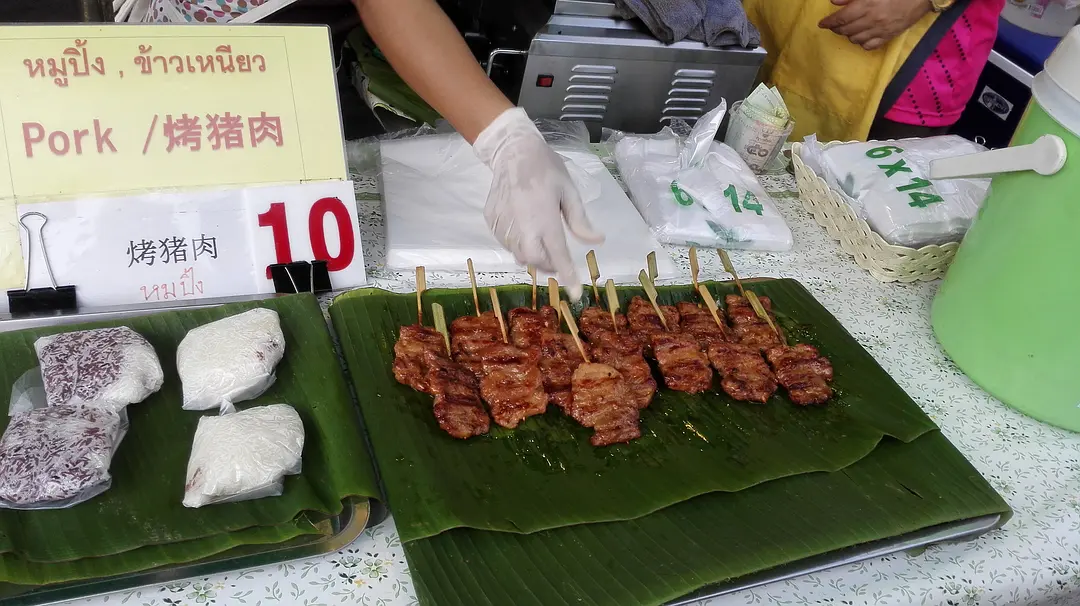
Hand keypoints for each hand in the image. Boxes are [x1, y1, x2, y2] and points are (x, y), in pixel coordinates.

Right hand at [473, 108, 603, 300]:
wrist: (512, 151)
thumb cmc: (546, 169)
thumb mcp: (569, 192)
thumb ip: (580, 221)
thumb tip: (597, 241)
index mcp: (545, 219)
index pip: (559, 256)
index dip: (568, 277)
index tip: (575, 294)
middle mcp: (522, 226)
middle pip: (535, 261)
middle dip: (548, 265)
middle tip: (557, 259)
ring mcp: (503, 224)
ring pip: (518, 254)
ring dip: (532, 253)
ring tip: (539, 236)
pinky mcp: (492, 221)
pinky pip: (506, 242)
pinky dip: (517, 242)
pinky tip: (523, 226)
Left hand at [818, 0, 930, 50]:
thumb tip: (834, 1)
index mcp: (866, 5)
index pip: (841, 18)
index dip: (829, 22)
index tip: (822, 24)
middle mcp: (871, 20)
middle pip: (846, 30)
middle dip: (836, 29)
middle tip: (834, 25)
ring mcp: (880, 30)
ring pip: (855, 39)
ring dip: (848, 35)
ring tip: (847, 30)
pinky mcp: (888, 37)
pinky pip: (869, 46)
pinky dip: (861, 43)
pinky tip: (861, 37)